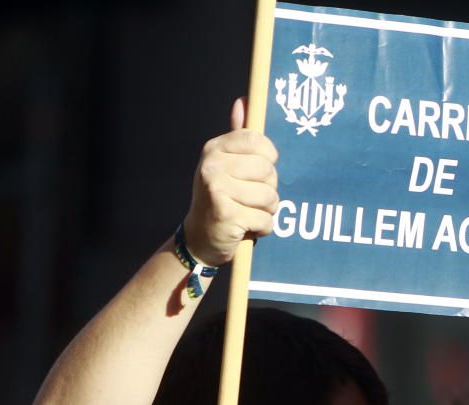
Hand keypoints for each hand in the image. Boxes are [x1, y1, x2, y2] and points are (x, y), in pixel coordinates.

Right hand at [182, 98, 279, 265]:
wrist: (199, 239)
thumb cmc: (220, 199)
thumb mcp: (226, 166)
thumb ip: (237, 137)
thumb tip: (244, 100)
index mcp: (214, 149)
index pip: (259, 142)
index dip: (268, 160)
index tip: (258, 173)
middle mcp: (212, 165)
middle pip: (268, 170)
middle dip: (268, 190)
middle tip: (250, 199)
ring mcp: (217, 189)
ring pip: (270, 197)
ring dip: (266, 211)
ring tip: (248, 213)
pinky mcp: (226, 214)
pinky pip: (266, 220)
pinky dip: (262, 228)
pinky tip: (245, 228)